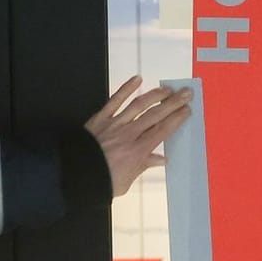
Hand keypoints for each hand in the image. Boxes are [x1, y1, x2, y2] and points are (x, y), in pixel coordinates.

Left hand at [87, 76, 193, 197]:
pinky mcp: (101, 117)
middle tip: (186, 93)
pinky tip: (137, 79)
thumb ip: (143, 166)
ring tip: (168, 88)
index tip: (187, 110)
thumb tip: (161, 159)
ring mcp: (115, 123)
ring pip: (139, 105)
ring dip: (155, 95)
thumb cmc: (101, 181)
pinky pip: (115, 100)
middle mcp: (129, 134)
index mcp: (138, 151)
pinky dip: (126, 88)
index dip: (176, 119)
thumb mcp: (126, 181)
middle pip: (155, 115)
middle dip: (173, 103)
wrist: (74, 174)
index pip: (162, 131)